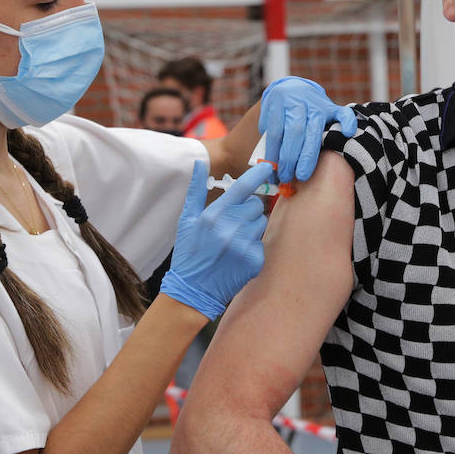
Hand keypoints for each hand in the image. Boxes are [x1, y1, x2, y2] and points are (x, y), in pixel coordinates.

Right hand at [159, 160, 268, 318]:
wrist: (193, 290)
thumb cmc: (189, 252)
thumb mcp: (187, 219)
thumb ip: (197, 189)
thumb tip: (200, 163)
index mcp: (214, 214)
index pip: (244, 186)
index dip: (259, 174)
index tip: (267, 167)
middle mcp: (231, 228)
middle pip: (256, 204)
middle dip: (248, 208)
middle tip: (234, 221)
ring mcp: (244, 246)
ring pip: (261, 222)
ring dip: (252, 227)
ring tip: (233, 239)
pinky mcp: (254, 261)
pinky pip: (261, 242)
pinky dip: (252, 246)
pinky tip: (237, 254)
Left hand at [258, 76, 357, 183]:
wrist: (294, 88)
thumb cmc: (279, 112)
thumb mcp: (268, 118)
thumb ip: (268, 138)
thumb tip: (269, 167)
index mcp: (278, 102)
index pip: (275, 132)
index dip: (272, 155)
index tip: (272, 173)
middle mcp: (298, 102)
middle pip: (295, 132)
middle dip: (289, 158)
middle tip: (286, 177)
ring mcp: (316, 104)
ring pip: (314, 131)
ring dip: (307, 156)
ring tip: (302, 175)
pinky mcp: (331, 107)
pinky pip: (342, 113)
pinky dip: (347, 122)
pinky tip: (347, 134)